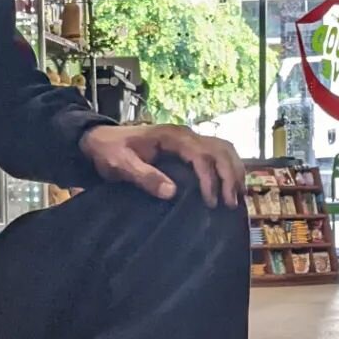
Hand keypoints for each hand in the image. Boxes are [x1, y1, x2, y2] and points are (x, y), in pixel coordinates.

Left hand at [80, 124, 243, 206]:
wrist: (101, 139)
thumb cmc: (110, 151)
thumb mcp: (121, 165)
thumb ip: (144, 176)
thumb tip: (172, 192)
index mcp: (171, 136)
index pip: (201, 155)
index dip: (210, 179)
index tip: (210, 203)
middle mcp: (185, 134)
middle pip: (220, 150)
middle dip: (230, 176)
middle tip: (230, 204)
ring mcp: (189, 139)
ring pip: (224, 149)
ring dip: (234, 171)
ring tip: (236, 197)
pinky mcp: (189, 147)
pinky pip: (217, 153)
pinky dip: (229, 167)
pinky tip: (231, 186)